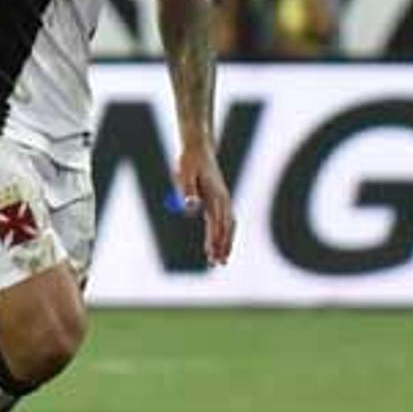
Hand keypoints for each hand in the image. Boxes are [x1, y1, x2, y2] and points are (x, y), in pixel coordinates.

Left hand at [176, 145, 234, 266]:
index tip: (212, 255)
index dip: (215, 240)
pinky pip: (225, 221)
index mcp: (215, 195)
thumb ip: (187, 191)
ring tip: (220, 260)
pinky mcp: (219, 199)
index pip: (217, 223)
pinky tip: (218, 244)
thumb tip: (191, 208)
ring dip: (225, 243)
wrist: (198, 147)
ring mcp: (223, 199)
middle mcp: (223, 199)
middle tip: (218, 263)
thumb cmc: (189, 161)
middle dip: (223, 246)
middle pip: (226, 227)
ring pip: (228, 225)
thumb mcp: (184, 174)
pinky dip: (224, 234)